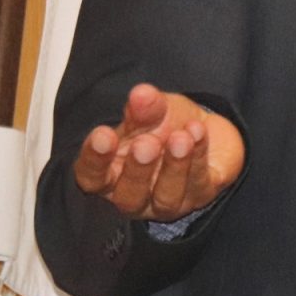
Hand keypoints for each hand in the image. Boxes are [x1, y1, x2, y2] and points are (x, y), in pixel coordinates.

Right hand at [72, 83, 245, 222]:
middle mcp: (137, 196)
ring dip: (175, 166)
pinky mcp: (202, 194)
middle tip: (146, 143)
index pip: (93, 177)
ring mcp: (170, 201)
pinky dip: (200, 155)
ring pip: (167, 197)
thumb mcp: (149, 112)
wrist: (201, 129)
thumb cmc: (162, 126)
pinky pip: (200, 181)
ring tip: (180, 138)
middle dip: (138, 170)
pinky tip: (198, 131)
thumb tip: (141, 94)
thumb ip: (143, 107)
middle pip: (129, 196)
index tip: (103, 135)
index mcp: (111, 176)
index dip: (96, 159)